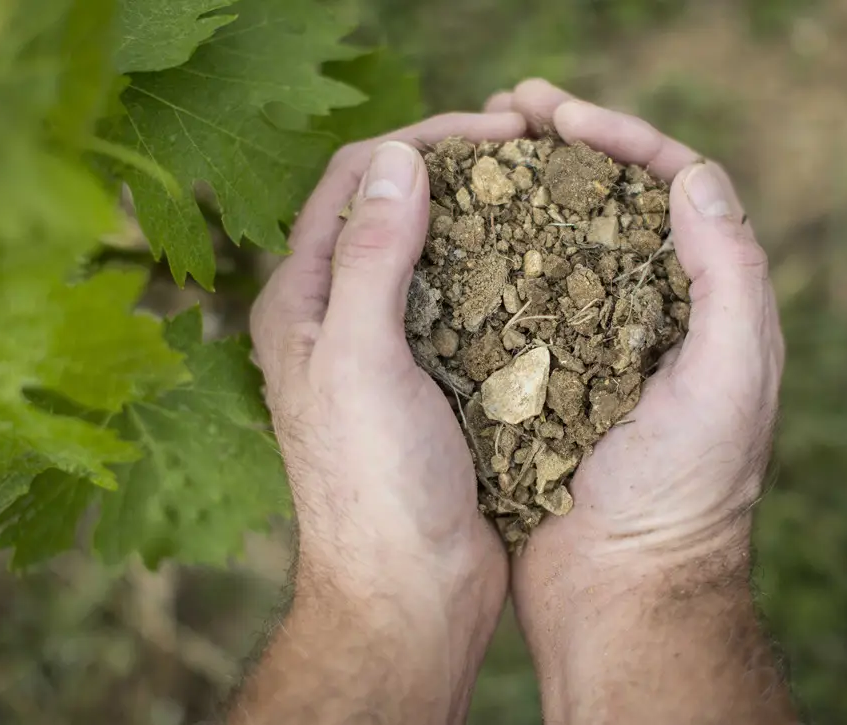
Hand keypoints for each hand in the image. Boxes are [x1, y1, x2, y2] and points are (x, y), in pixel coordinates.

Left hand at [246, 112, 525, 723]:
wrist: (411, 591)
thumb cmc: (374, 487)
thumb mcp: (361, 363)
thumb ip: (371, 259)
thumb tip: (400, 160)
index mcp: (301, 303)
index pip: (353, 183)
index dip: (420, 143)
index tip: (492, 132)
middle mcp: (339, 318)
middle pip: (393, 212)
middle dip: (456, 172)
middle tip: (527, 153)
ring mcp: (389, 349)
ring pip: (434, 255)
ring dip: (482, 220)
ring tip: (543, 196)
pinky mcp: (434, 380)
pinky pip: (465, 305)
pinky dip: (499, 275)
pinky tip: (545, 265)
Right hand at [485, 81, 789, 722]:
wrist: (620, 587)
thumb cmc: (685, 490)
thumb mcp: (729, 379)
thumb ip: (728, 276)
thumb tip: (693, 176)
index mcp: (694, 302)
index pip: (667, 188)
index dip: (618, 139)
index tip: (561, 115)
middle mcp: (637, 313)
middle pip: (599, 205)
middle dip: (556, 150)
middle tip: (506, 110)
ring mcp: (578, 343)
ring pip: (546, 245)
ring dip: (514, 194)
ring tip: (472, 153)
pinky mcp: (530, 377)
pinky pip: (506, 303)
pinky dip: (483, 261)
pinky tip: (447, 235)